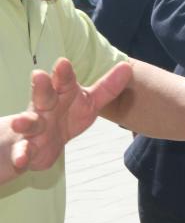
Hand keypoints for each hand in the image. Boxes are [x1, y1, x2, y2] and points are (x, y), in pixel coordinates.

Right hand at [10, 58, 132, 170]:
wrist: (38, 143)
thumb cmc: (65, 118)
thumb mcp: (88, 103)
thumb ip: (107, 88)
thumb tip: (127, 66)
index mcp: (61, 96)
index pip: (64, 82)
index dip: (64, 74)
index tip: (63, 63)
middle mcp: (44, 108)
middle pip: (43, 96)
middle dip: (41, 87)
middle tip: (38, 75)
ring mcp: (33, 128)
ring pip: (28, 123)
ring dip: (25, 122)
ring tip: (20, 122)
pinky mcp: (26, 148)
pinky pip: (22, 151)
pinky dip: (21, 155)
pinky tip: (21, 159)